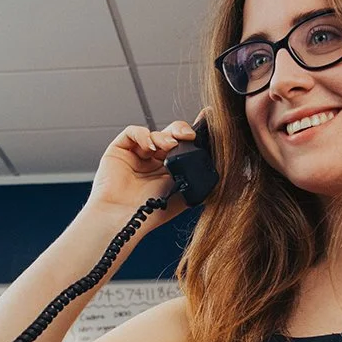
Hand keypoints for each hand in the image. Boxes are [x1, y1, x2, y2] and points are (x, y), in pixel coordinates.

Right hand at [86, 116, 205, 232]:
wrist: (125, 219)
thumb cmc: (152, 213)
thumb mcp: (186, 194)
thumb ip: (200, 179)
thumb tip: (222, 165)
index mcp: (169, 170)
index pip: (183, 146)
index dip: (193, 134)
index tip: (206, 122)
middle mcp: (154, 161)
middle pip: (170, 135)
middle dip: (181, 131)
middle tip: (189, 136)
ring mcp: (137, 155)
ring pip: (154, 133)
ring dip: (164, 137)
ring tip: (168, 147)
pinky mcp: (120, 150)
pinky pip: (133, 132)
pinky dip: (143, 135)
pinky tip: (149, 147)